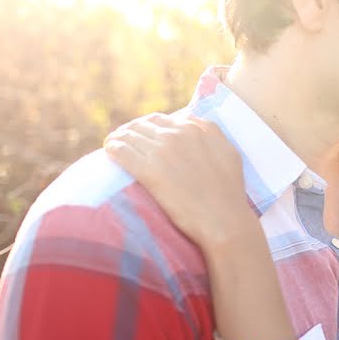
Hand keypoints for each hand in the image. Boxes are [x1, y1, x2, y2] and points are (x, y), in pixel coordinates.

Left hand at [104, 113, 258, 248]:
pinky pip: (121, 151)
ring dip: (118, 137)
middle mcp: (178, 134)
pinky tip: (109, 151)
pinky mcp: (149, 170)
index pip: (161, 120)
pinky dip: (113, 148)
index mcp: (196, 129)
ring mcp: (163, 151)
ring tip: (112, 144)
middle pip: (143, 125)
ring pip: (128, 135)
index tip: (142, 135)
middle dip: (131, 131)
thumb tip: (193, 122)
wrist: (224, 219)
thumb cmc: (229, 192)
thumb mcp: (229, 153)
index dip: (148, 127)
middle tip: (123, 140)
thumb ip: (212, 133)